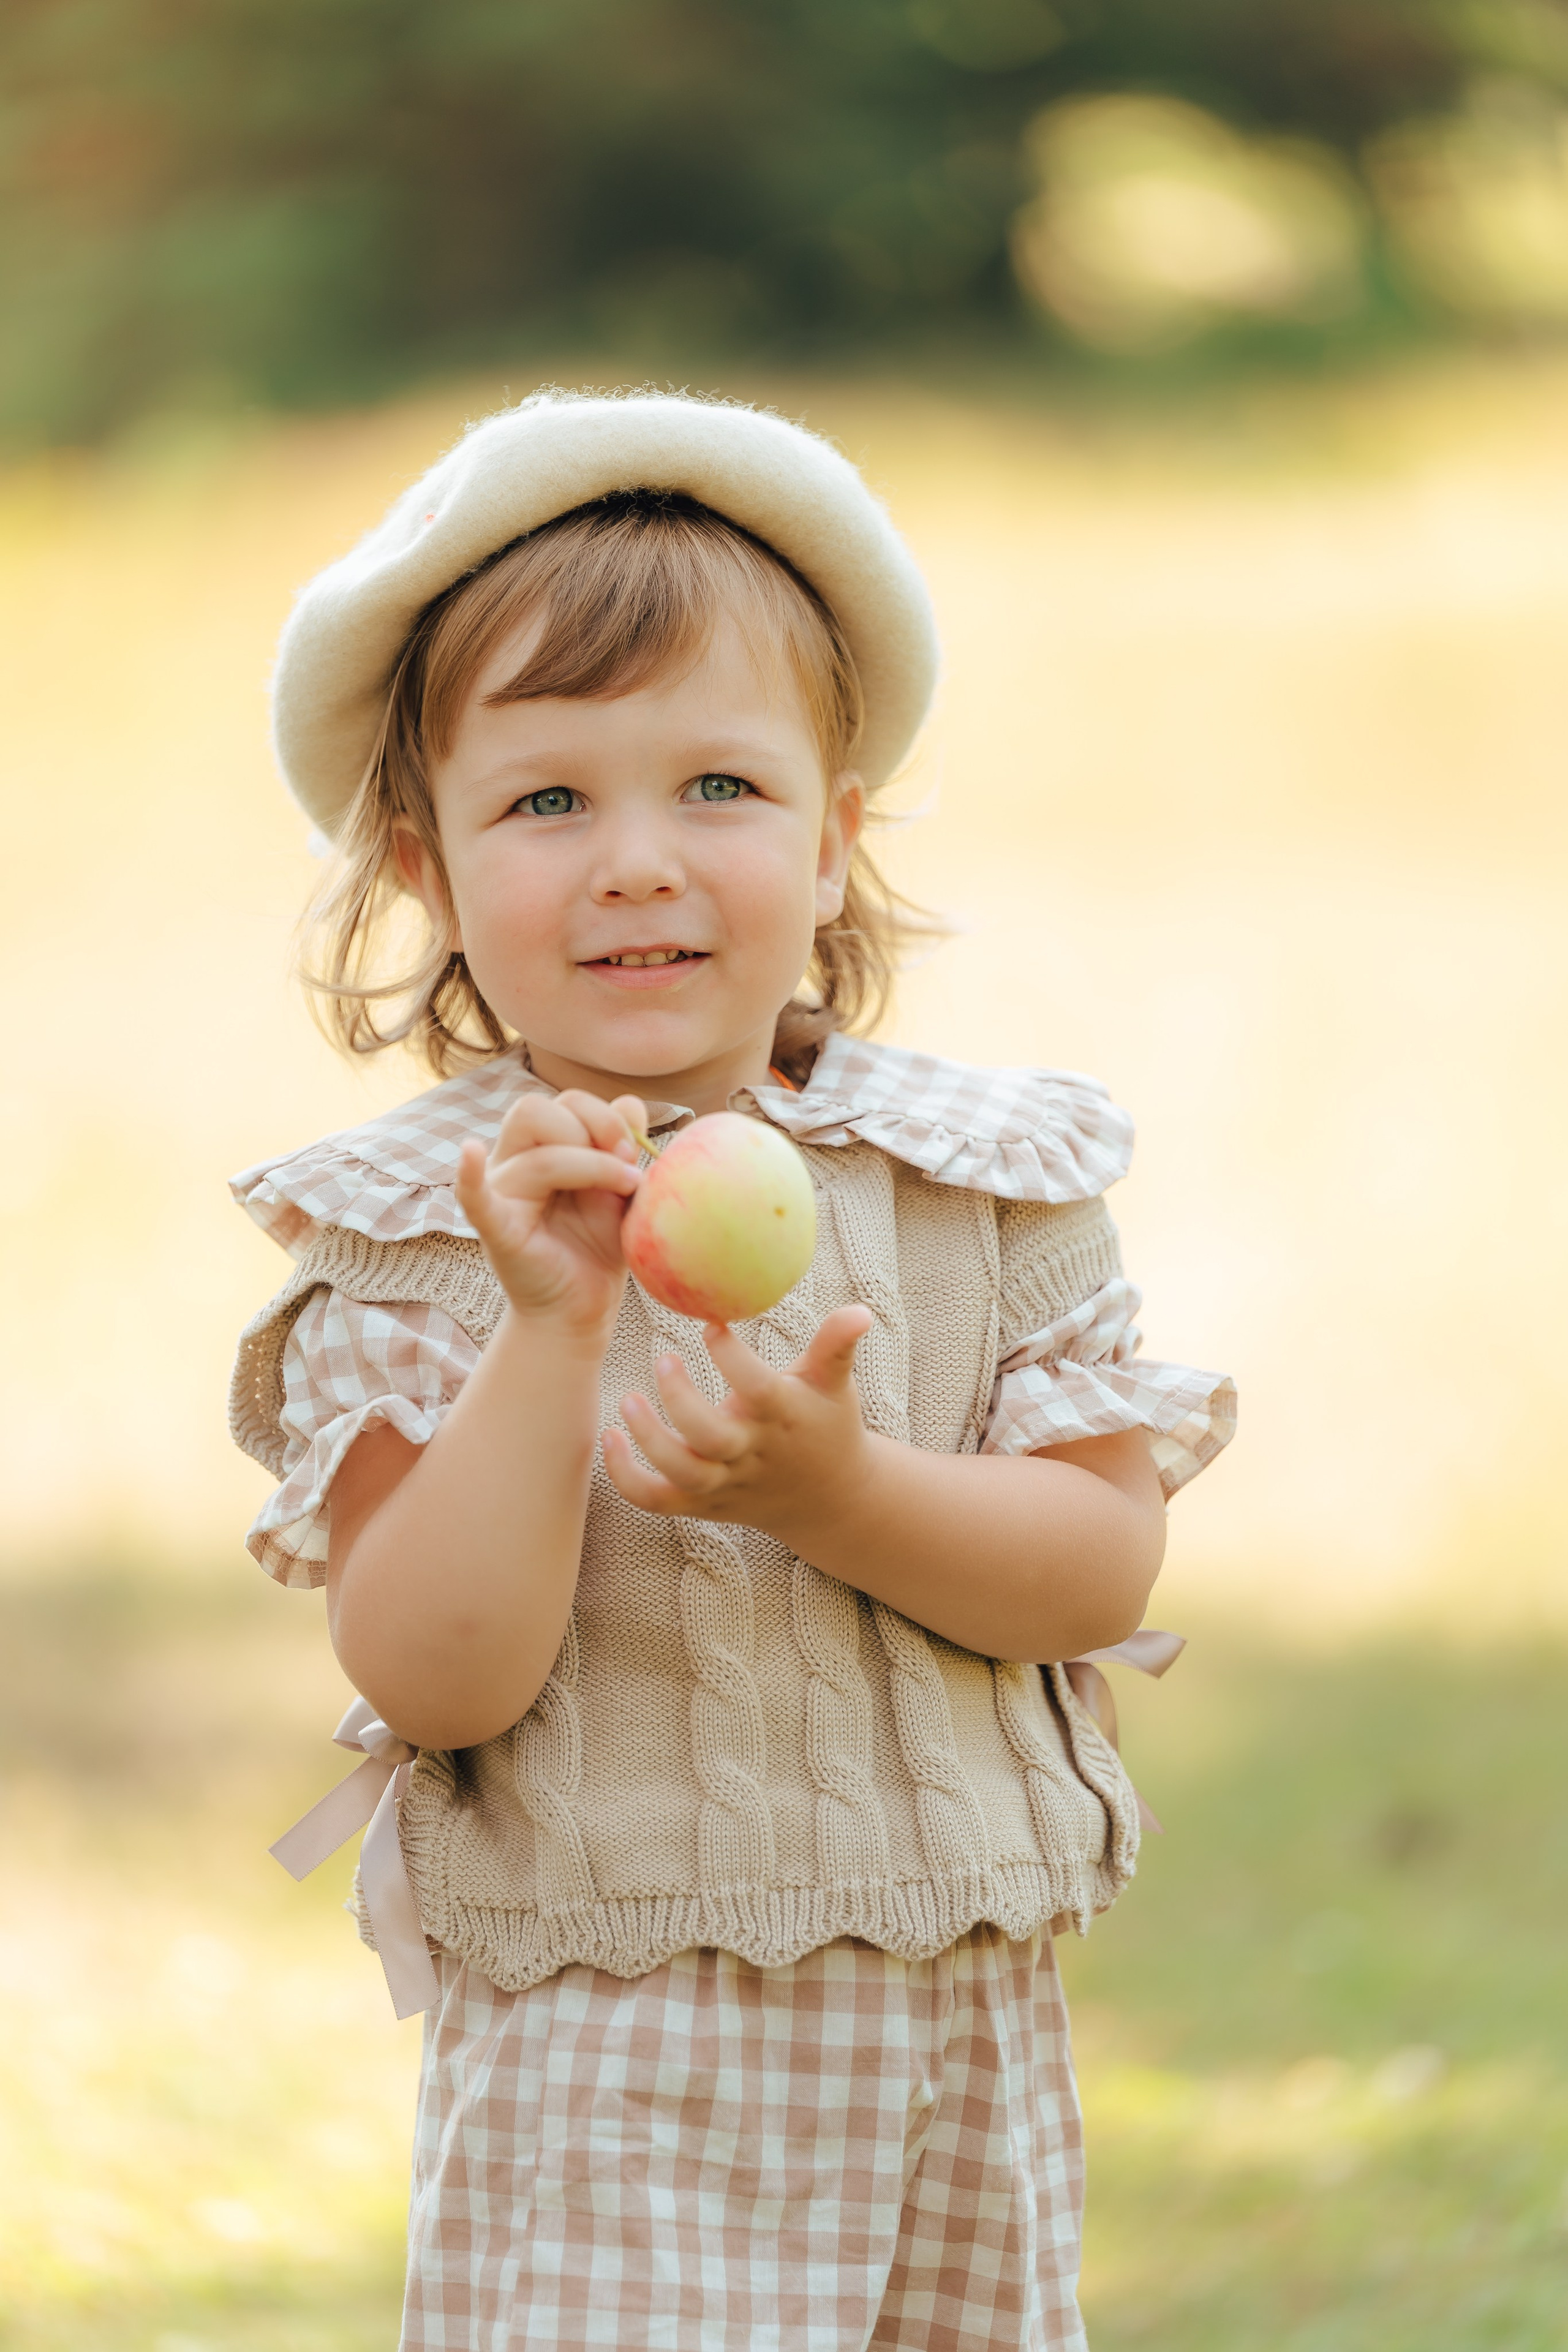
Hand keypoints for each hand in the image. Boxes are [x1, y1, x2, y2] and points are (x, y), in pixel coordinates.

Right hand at [456, 1088, 644, 1335]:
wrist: (583, 1308)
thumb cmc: (597, 1246)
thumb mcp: (618, 1190)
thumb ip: (621, 1144)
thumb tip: (629, 1102)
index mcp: (538, 1146)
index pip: (562, 1102)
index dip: (603, 1115)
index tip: (633, 1150)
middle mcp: (510, 1163)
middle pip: (533, 1110)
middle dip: (590, 1126)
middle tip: (625, 1161)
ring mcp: (499, 1195)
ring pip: (536, 1156)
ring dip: (591, 1165)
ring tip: (625, 1187)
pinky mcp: (496, 1230)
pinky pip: (474, 1197)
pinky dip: (470, 1176)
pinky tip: (470, 1153)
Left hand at [602, 1306, 874, 1538]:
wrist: (830, 1499)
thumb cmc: (827, 1425)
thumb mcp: (834, 1384)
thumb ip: (836, 1345)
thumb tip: (860, 1310)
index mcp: (783, 1417)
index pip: (756, 1389)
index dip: (731, 1357)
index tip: (711, 1324)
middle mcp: (753, 1454)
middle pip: (709, 1438)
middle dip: (680, 1401)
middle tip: (663, 1360)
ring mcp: (726, 1484)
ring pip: (680, 1474)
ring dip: (648, 1440)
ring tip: (627, 1401)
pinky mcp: (703, 1505)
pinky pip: (656, 1501)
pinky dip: (626, 1478)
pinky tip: (610, 1438)